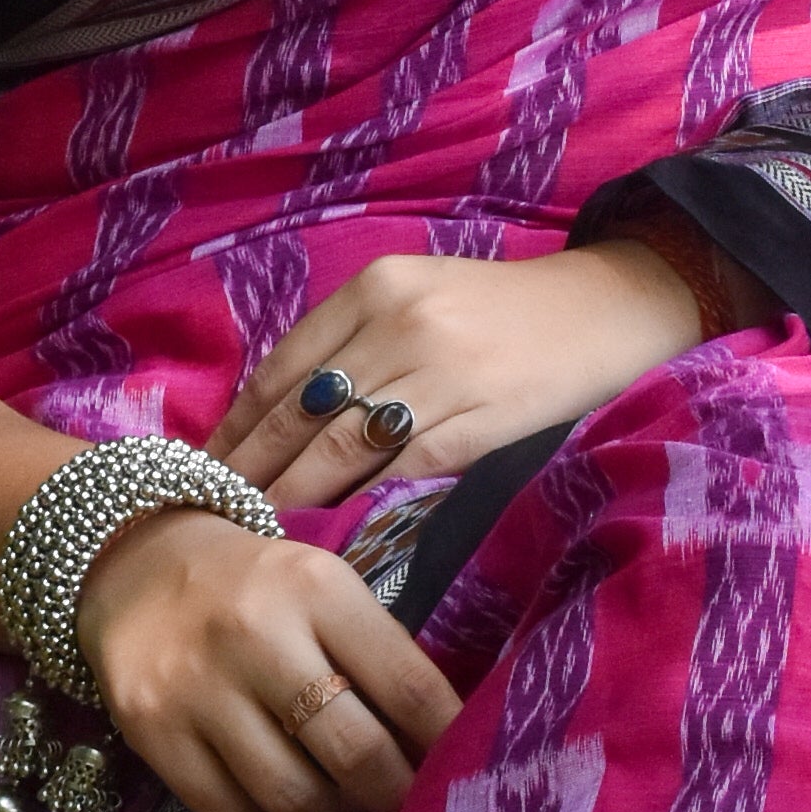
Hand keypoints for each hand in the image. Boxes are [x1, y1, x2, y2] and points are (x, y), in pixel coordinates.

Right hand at [71, 501, 457, 811]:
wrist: (136, 564)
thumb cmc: (259, 587)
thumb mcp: (326, 590)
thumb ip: (378, 654)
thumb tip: (439, 744)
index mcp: (319, 590)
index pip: (408, 685)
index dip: (446, 742)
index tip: (464, 771)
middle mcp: (259, 636)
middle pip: (355, 752)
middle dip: (395, 796)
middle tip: (409, 810)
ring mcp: (199, 689)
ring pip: (292, 796)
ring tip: (344, 806)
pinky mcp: (152, 733)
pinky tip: (280, 802)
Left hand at [209, 238, 709, 511]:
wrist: (606, 309)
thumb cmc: (502, 311)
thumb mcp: (418, 298)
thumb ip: (353, 346)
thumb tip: (276, 422)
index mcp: (378, 287)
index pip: (283, 367)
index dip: (238, 425)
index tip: (205, 465)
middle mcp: (401, 323)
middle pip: (300, 411)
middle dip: (252, 466)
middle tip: (215, 510)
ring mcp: (442, 372)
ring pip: (343, 447)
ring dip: (295, 491)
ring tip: (260, 524)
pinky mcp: (480, 420)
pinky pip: (402, 467)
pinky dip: (360, 496)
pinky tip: (332, 518)